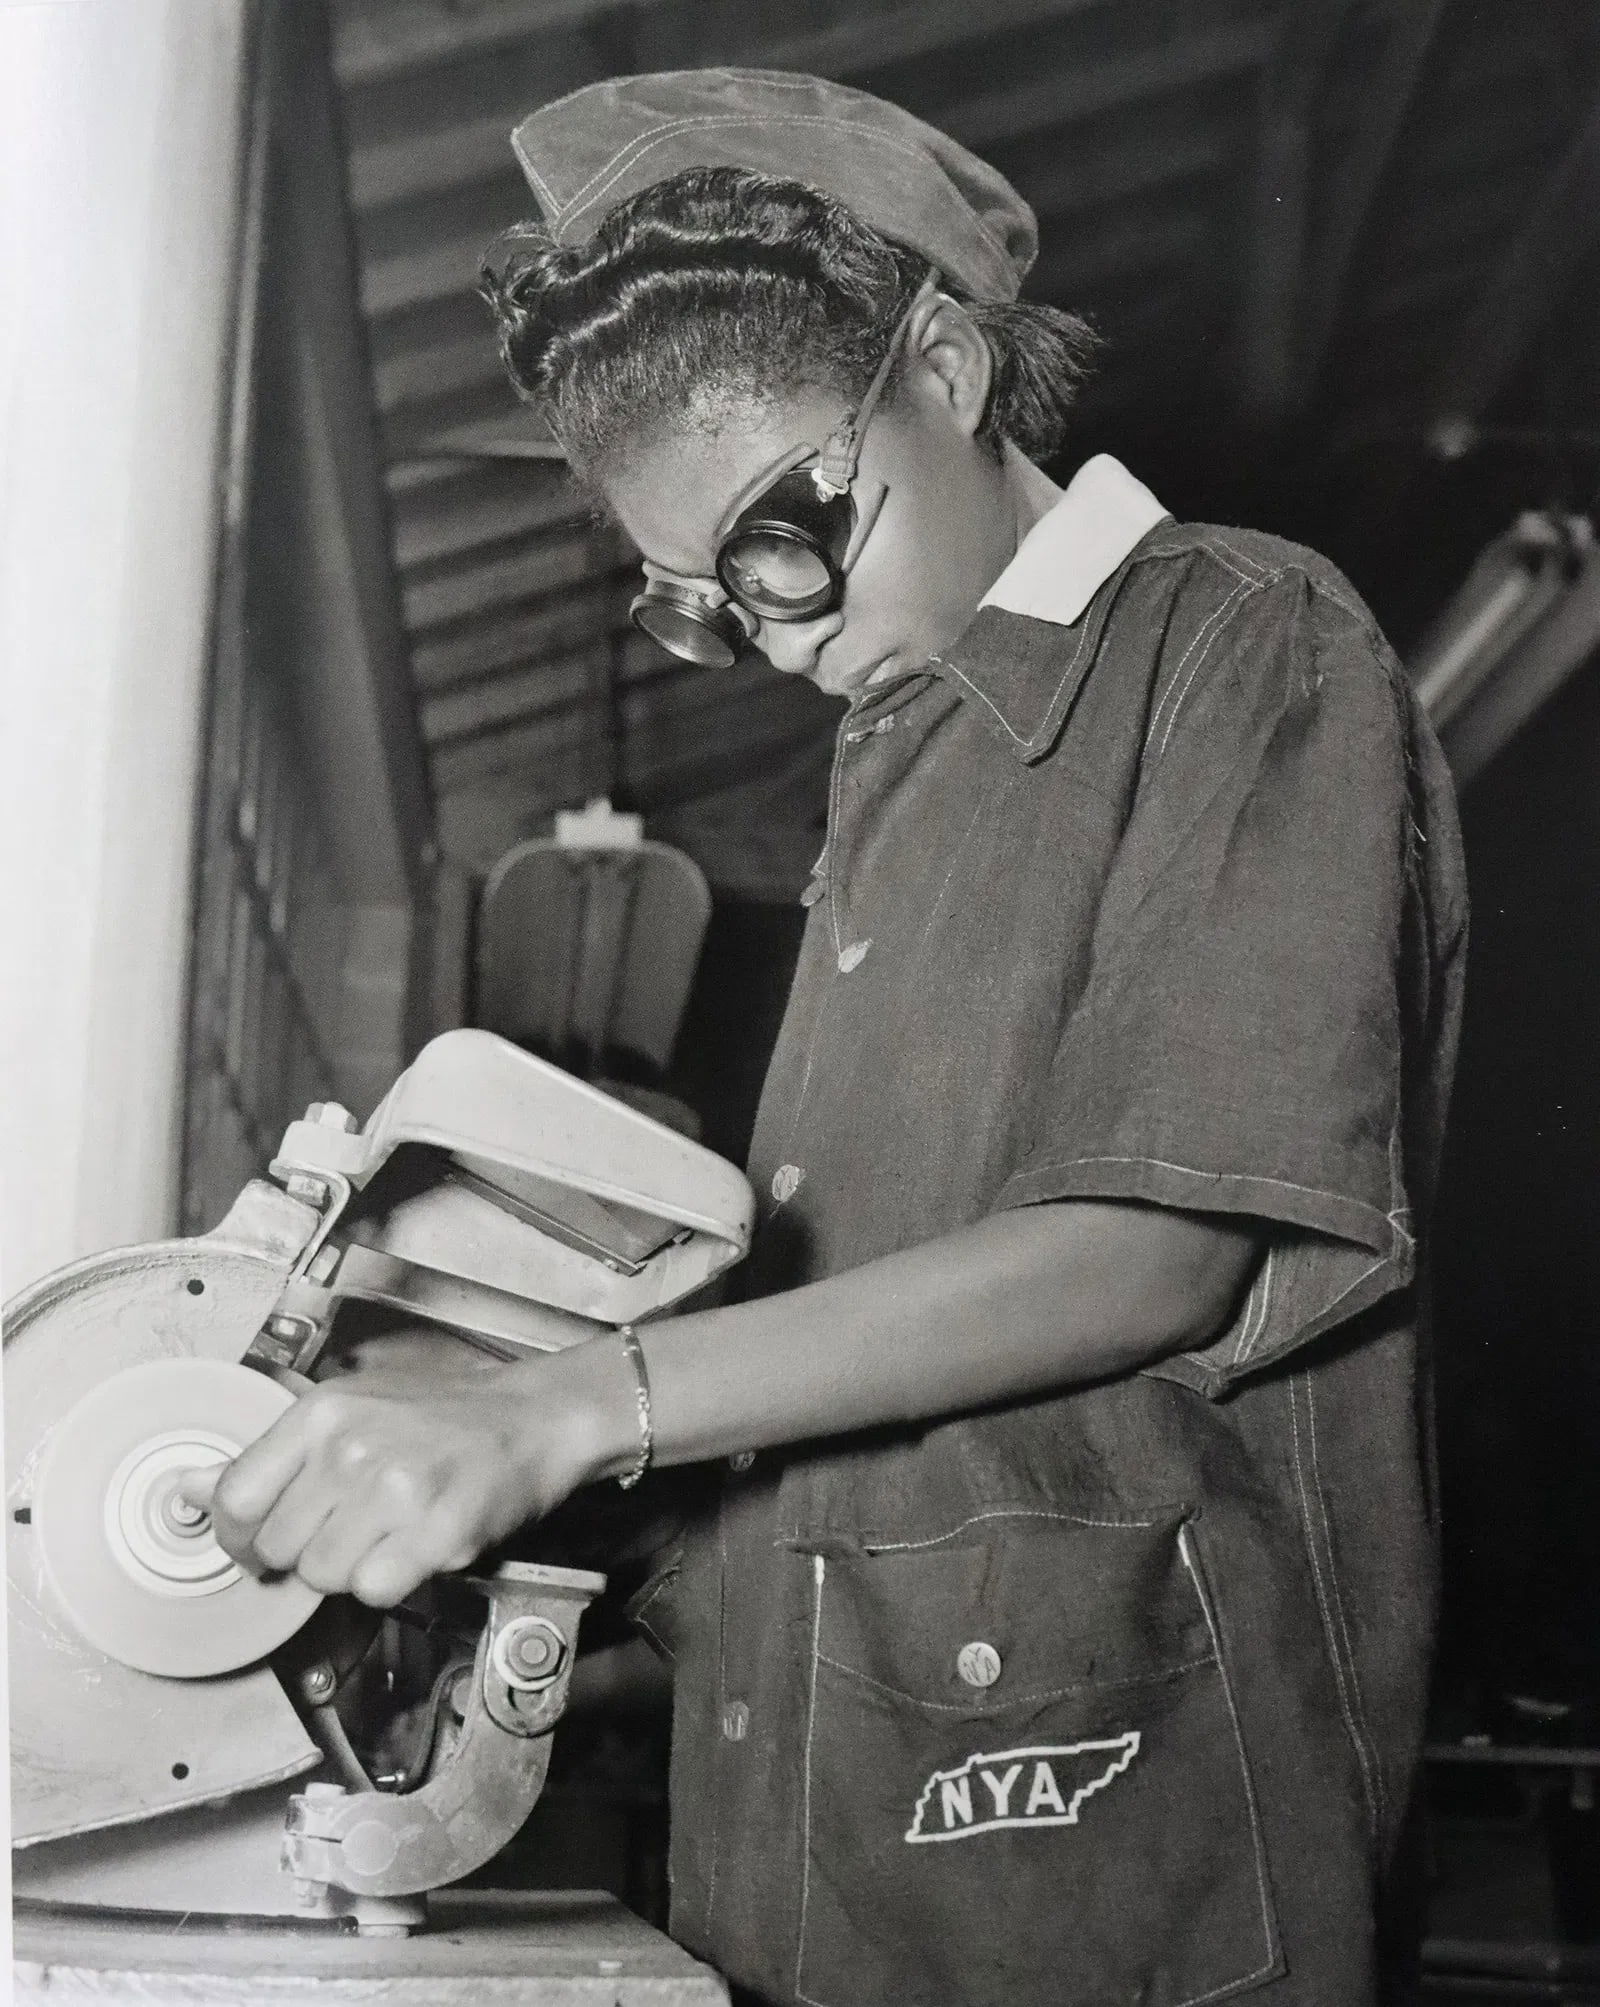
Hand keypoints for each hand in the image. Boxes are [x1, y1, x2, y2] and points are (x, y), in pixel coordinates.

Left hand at [179, 1346, 629, 1607]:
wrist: (531, 1421)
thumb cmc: (440, 1417)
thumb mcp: (350, 1412)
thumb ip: (271, 1456)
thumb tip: (189, 1491)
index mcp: (322, 1413)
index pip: (235, 1498)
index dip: (241, 1535)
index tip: (262, 1541)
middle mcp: (352, 1448)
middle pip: (278, 1547)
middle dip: (305, 1550)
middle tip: (347, 1527)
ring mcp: (395, 1490)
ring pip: (322, 1576)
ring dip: (351, 1567)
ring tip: (387, 1531)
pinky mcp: (435, 1532)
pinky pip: (374, 1590)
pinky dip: (391, 1581)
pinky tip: (413, 1546)